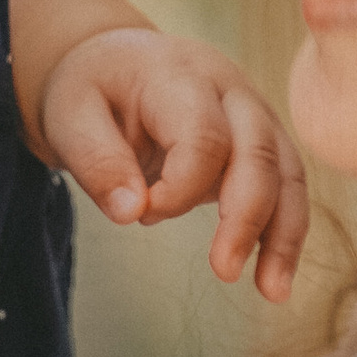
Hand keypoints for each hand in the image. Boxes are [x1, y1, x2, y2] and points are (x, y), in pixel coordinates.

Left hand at [35, 28, 308, 302]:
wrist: (116, 65)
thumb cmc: (92, 90)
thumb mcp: (70, 116)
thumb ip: (97, 162)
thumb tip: (131, 212)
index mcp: (179, 75)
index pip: (203, 136)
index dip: (180, 187)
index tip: (143, 214)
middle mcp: (229, 89)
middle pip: (258, 152)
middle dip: (246, 216)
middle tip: (224, 271)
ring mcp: (253, 114)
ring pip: (287, 172)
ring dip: (283, 233)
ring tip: (272, 291)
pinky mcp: (261, 143)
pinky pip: (286, 187)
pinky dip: (284, 232)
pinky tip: (273, 279)